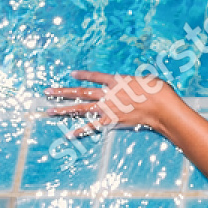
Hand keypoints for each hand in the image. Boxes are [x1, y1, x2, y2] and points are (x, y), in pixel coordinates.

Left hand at [45, 69, 181, 137]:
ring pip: (81, 108)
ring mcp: (108, 108)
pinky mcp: (111, 121)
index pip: (95, 76)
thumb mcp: (146, 80)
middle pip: (81, 92)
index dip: (83, 75)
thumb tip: (139, 83)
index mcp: (116, 80)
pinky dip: (80, 131)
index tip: (71, 73)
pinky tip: (68, 134)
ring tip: (49, 110)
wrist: (160, 106)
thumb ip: (136, 82)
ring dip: (64, 109)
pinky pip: (92, 126)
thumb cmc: (157, 90)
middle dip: (63, 91)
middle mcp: (108, 93)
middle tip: (47, 91)